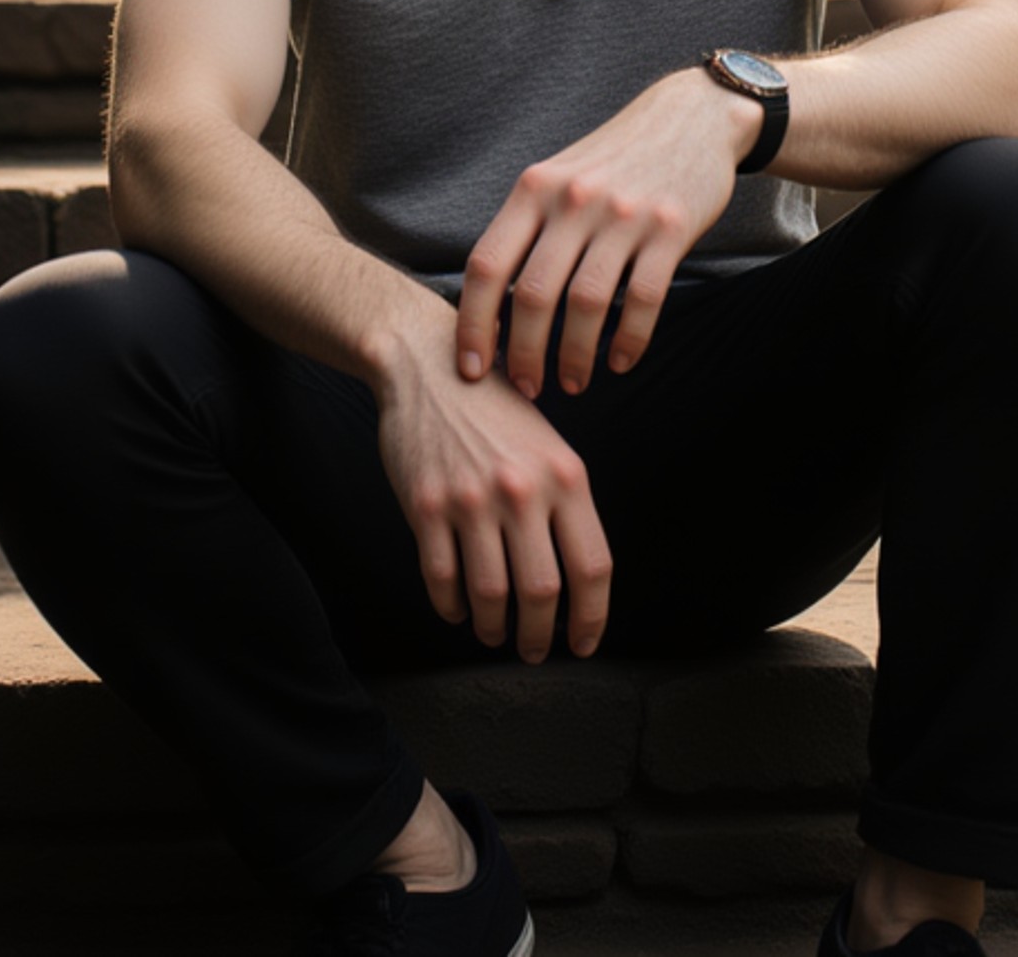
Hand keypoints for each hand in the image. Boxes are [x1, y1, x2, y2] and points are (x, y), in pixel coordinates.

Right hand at [376, 316, 612, 660]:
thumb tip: (575, 582)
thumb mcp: (548, 445)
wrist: (427, 366)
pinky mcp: (425, 506)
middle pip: (542, 592)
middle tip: (535, 650)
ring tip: (496, 633)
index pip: (593, 566)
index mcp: (565, 474)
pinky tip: (459, 609)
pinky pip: (442, 581)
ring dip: (495, 629)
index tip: (583, 643)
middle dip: (540, 636)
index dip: (592, 617)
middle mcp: (522, 489)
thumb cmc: (494, 409)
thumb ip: (564, 504)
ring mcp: (470, 500)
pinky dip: (452, 608)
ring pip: (491, 596)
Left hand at [456, 68, 758, 398]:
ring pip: (587, 303)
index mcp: (534, 188)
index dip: (473, 324)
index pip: (488, 265)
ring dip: (574, 357)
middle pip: (535, 294)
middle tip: (526, 388)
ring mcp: (623, 213)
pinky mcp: (671, 228)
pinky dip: (629, 340)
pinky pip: (643, 299)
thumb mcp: (556, 178)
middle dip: (524, 355)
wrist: (690, 117)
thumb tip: (489, 308)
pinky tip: (620, 362)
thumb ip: (525, 230)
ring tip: (572, 384)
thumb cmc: (612, 161)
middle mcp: (573, 199)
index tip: (471, 368)